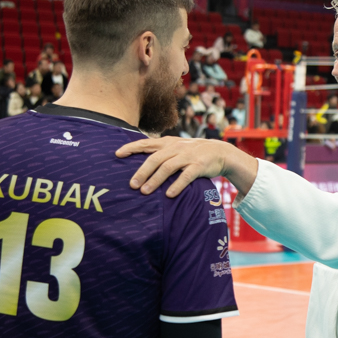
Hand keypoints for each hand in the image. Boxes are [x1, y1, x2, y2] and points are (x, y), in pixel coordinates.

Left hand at [117, 136, 257, 197]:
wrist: (220, 152)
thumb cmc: (193, 152)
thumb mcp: (176, 147)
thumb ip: (160, 151)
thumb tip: (138, 161)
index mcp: (168, 143)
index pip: (146, 143)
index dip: (131, 147)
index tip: (117, 154)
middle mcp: (176, 148)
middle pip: (155, 159)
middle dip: (142, 171)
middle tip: (131, 184)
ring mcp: (188, 156)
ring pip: (168, 167)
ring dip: (155, 180)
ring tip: (145, 191)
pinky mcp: (199, 166)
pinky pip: (186, 176)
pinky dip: (177, 185)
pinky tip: (169, 194)